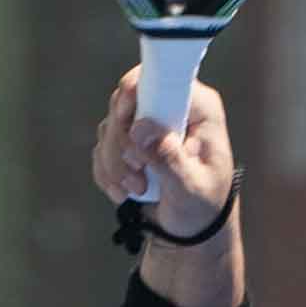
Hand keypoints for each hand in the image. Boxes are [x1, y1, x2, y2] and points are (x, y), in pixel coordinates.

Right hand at [94, 69, 237, 239]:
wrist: (192, 229)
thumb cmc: (203, 205)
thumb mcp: (191, 188)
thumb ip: (169, 159)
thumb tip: (142, 130)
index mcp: (197, 107)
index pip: (159, 77)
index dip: (133, 93)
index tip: (124, 118)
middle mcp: (170, 107)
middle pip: (124, 102)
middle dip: (122, 143)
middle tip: (137, 173)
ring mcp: (147, 122)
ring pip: (110, 127)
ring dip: (116, 164)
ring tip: (138, 190)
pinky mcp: (129, 140)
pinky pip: (102, 148)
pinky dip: (108, 174)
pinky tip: (125, 193)